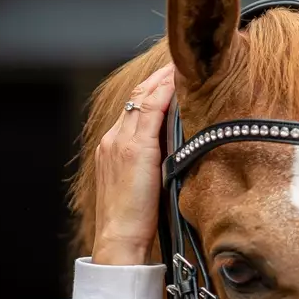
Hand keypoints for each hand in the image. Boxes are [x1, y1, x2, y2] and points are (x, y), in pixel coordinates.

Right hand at [92, 64, 174, 264]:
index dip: (154, 89)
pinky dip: (163, 93)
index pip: (136, 107)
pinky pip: (150, 112)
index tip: (173, 75)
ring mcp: (121, 141)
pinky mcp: (134, 149)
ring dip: (164, 79)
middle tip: (182, 60)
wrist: (119, 238)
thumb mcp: (145, 184)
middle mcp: (115, 138)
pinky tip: (178, 81)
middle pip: (138, 97)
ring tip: (184, 63)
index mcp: (115, 146)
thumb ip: (156, 162)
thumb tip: (183, 150)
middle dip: (159, 77)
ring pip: (143, 99)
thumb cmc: (137, 220)